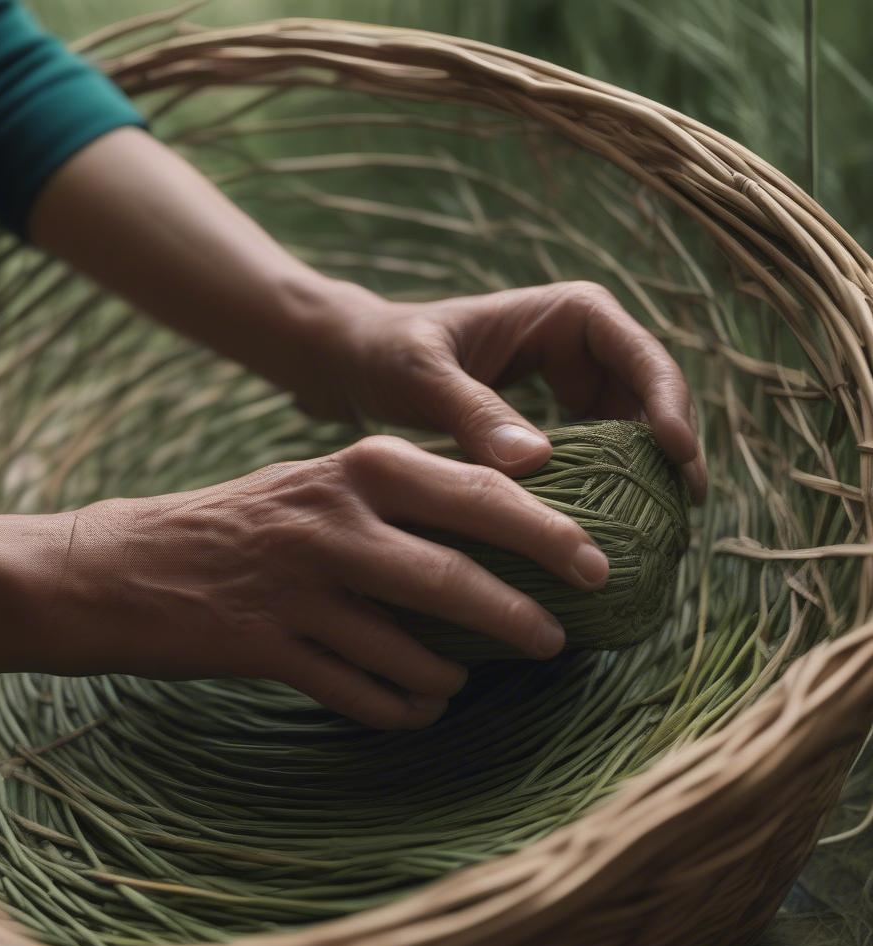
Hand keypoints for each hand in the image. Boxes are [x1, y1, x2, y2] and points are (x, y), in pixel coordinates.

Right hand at [27, 436, 609, 728]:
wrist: (121, 566)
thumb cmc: (235, 522)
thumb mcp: (315, 483)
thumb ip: (395, 497)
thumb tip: (496, 525)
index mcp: (356, 468)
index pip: (476, 493)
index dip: (546, 530)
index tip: (594, 561)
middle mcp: (334, 522)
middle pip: (457, 575)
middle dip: (522, 613)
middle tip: (561, 637)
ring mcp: (301, 589)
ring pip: (413, 651)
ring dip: (453, 675)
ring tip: (466, 679)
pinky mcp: (270, 649)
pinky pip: (364, 694)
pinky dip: (403, 708)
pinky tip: (416, 706)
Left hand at [294, 281, 706, 503]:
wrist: (360, 363)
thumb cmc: (388, 353)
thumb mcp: (422, 375)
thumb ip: (473, 410)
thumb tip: (536, 462)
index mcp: (567, 314)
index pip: (639, 354)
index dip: (667, 401)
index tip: (676, 453)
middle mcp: (583, 345)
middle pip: (651, 396)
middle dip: (674, 448)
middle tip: (686, 509)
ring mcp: (575, 384)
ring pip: (634, 429)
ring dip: (651, 472)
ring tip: (666, 530)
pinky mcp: (559, 420)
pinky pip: (603, 452)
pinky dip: (614, 484)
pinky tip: (617, 529)